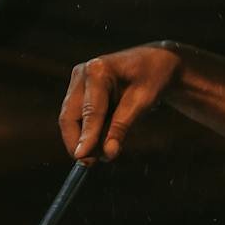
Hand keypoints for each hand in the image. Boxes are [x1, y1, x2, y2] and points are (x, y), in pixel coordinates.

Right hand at [60, 44, 183, 161]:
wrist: (155, 61)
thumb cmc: (152, 77)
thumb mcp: (142, 102)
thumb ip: (123, 127)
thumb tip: (108, 153)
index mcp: (98, 70)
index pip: (90, 111)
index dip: (86, 136)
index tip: (82, 157)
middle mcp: (82, 73)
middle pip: (69, 116)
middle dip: (78, 141)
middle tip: (91, 163)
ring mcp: (78, 81)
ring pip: (70, 119)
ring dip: (83, 138)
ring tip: (103, 153)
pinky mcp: (79, 90)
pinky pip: (77, 117)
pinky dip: (88, 131)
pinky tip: (103, 139)